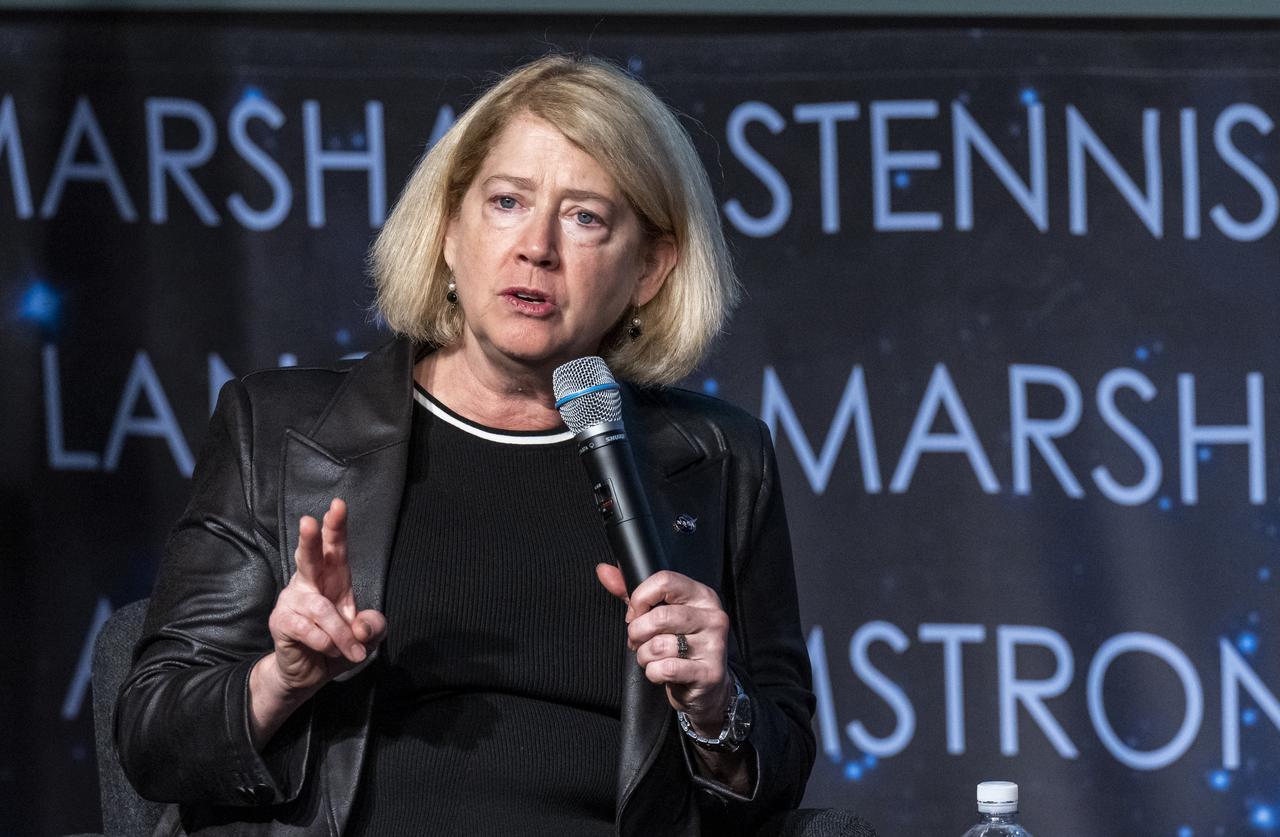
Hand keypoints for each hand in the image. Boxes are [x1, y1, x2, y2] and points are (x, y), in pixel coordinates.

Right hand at [250, 498, 386, 746]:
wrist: (308, 675)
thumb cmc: (337, 645)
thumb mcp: (367, 637)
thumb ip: (373, 626)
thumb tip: (361, 627)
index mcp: (333, 579)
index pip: (335, 549)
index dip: (336, 527)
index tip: (338, 505)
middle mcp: (309, 584)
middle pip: (309, 558)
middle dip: (310, 540)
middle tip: (309, 521)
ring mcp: (292, 602)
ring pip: (320, 608)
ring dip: (340, 632)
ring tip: (350, 650)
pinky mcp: (281, 622)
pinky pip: (306, 629)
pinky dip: (325, 641)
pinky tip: (328, 649)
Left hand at [596, 564, 732, 735]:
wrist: (707, 687)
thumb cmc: (680, 646)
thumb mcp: (659, 615)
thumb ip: (632, 593)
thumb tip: (604, 571)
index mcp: (701, 595)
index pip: (665, 581)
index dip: (640, 599)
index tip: (635, 614)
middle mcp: (713, 616)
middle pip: (659, 616)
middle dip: (637, 633)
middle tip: (638, 642)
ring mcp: (714, 645)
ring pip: (659, 645)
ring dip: (644, 656)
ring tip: (651, 658)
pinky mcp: (709, 672)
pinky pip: (667, 669)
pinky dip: (654, 673)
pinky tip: (661, 673)